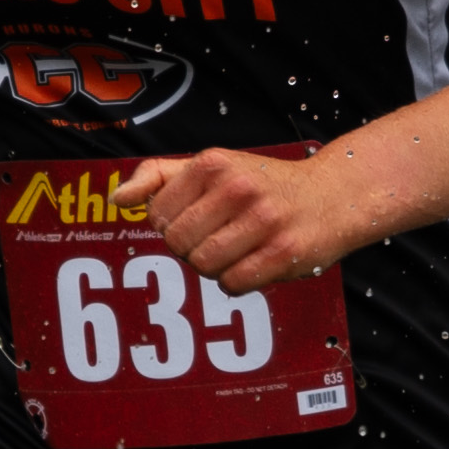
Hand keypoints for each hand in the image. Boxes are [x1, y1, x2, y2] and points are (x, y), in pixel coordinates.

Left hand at [121, 146, 363, 289]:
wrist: (332, 196)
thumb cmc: (263, 184)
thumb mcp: (212, 165)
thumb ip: (159, 176)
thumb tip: (117, 199)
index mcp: (213, 164)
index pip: (157, 215)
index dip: (170, 225)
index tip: (196, 219)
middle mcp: (238, 188)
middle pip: (178, 243)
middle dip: (190, 248)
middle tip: (217, 238)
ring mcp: (263, 221)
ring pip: (203, 266)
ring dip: (213, 268)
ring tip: (235, 251)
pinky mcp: (283, 253)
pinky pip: (232, 285)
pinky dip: (236, 282)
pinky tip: (253, 264)